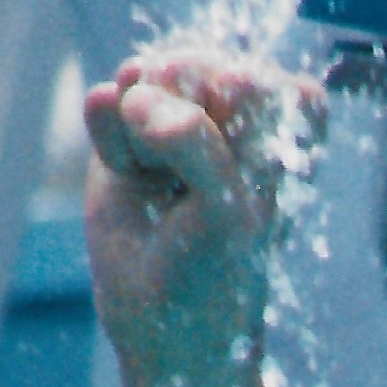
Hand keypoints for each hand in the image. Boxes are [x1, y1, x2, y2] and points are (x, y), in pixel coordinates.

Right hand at [84, 54, 316, 386]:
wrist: (163, 321)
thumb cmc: (217, 274)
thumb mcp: (226, 211)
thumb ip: (196, 142)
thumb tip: (135, 94)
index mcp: (280, 141)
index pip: (270, 85)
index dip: (245, 121)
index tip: (241, 171)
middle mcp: (229, 122)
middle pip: (201, 65)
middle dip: (188, 120)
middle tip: (191, 180)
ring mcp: (173, 119)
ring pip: (148, 74)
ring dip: (144, 131)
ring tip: (161, 181)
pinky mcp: (123, 130)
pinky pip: (105, 99)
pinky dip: (110, 141)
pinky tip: (131, 176)